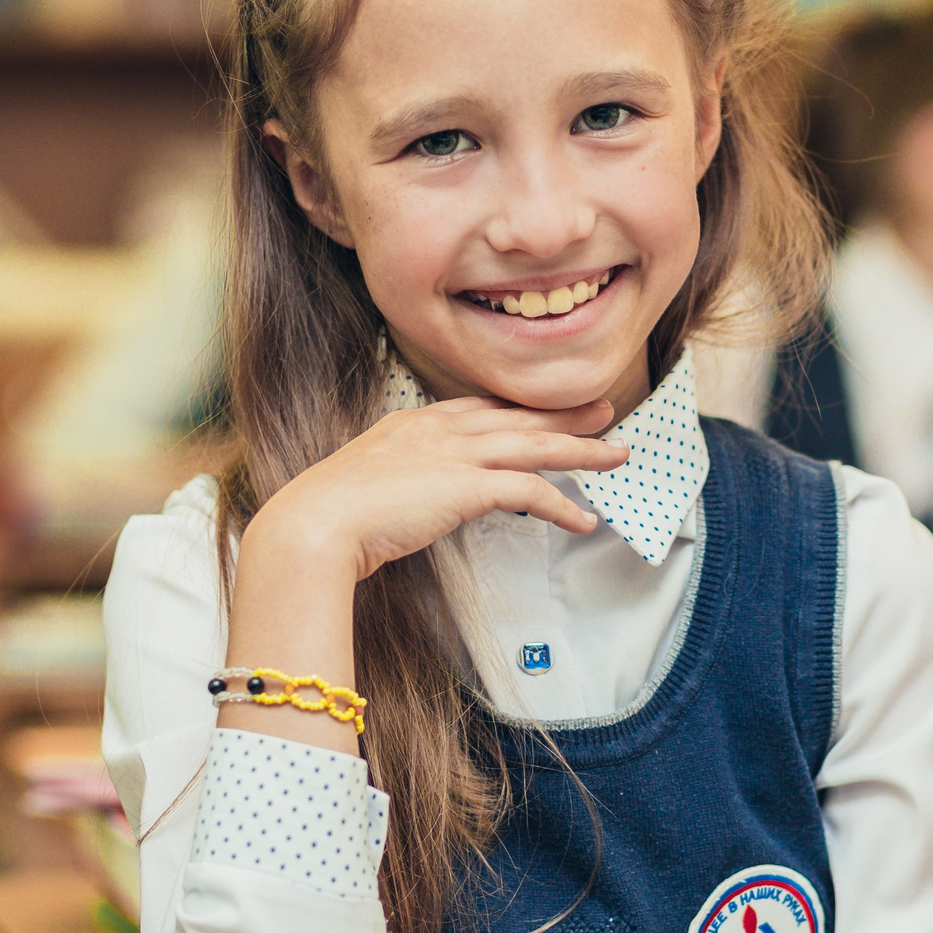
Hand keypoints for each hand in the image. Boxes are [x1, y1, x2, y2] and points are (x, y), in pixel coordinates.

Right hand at [252, 396, 629, 584]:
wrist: (314, 523)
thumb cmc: (328, 514)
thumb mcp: (366, 483)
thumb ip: (396, 481)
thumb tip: (412, 498)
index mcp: (415, 422)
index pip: (480, 408)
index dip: (520, 409)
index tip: (547, 410)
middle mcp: (441, 429)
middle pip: (519, 417)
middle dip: (565, 415)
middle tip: (605, 411)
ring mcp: (456, 454)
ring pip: (536, 445)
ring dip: (582, 451)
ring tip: (618, 456)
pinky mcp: (468, 486)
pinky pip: (531, 491)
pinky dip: (563, 507)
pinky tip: (584, 522)